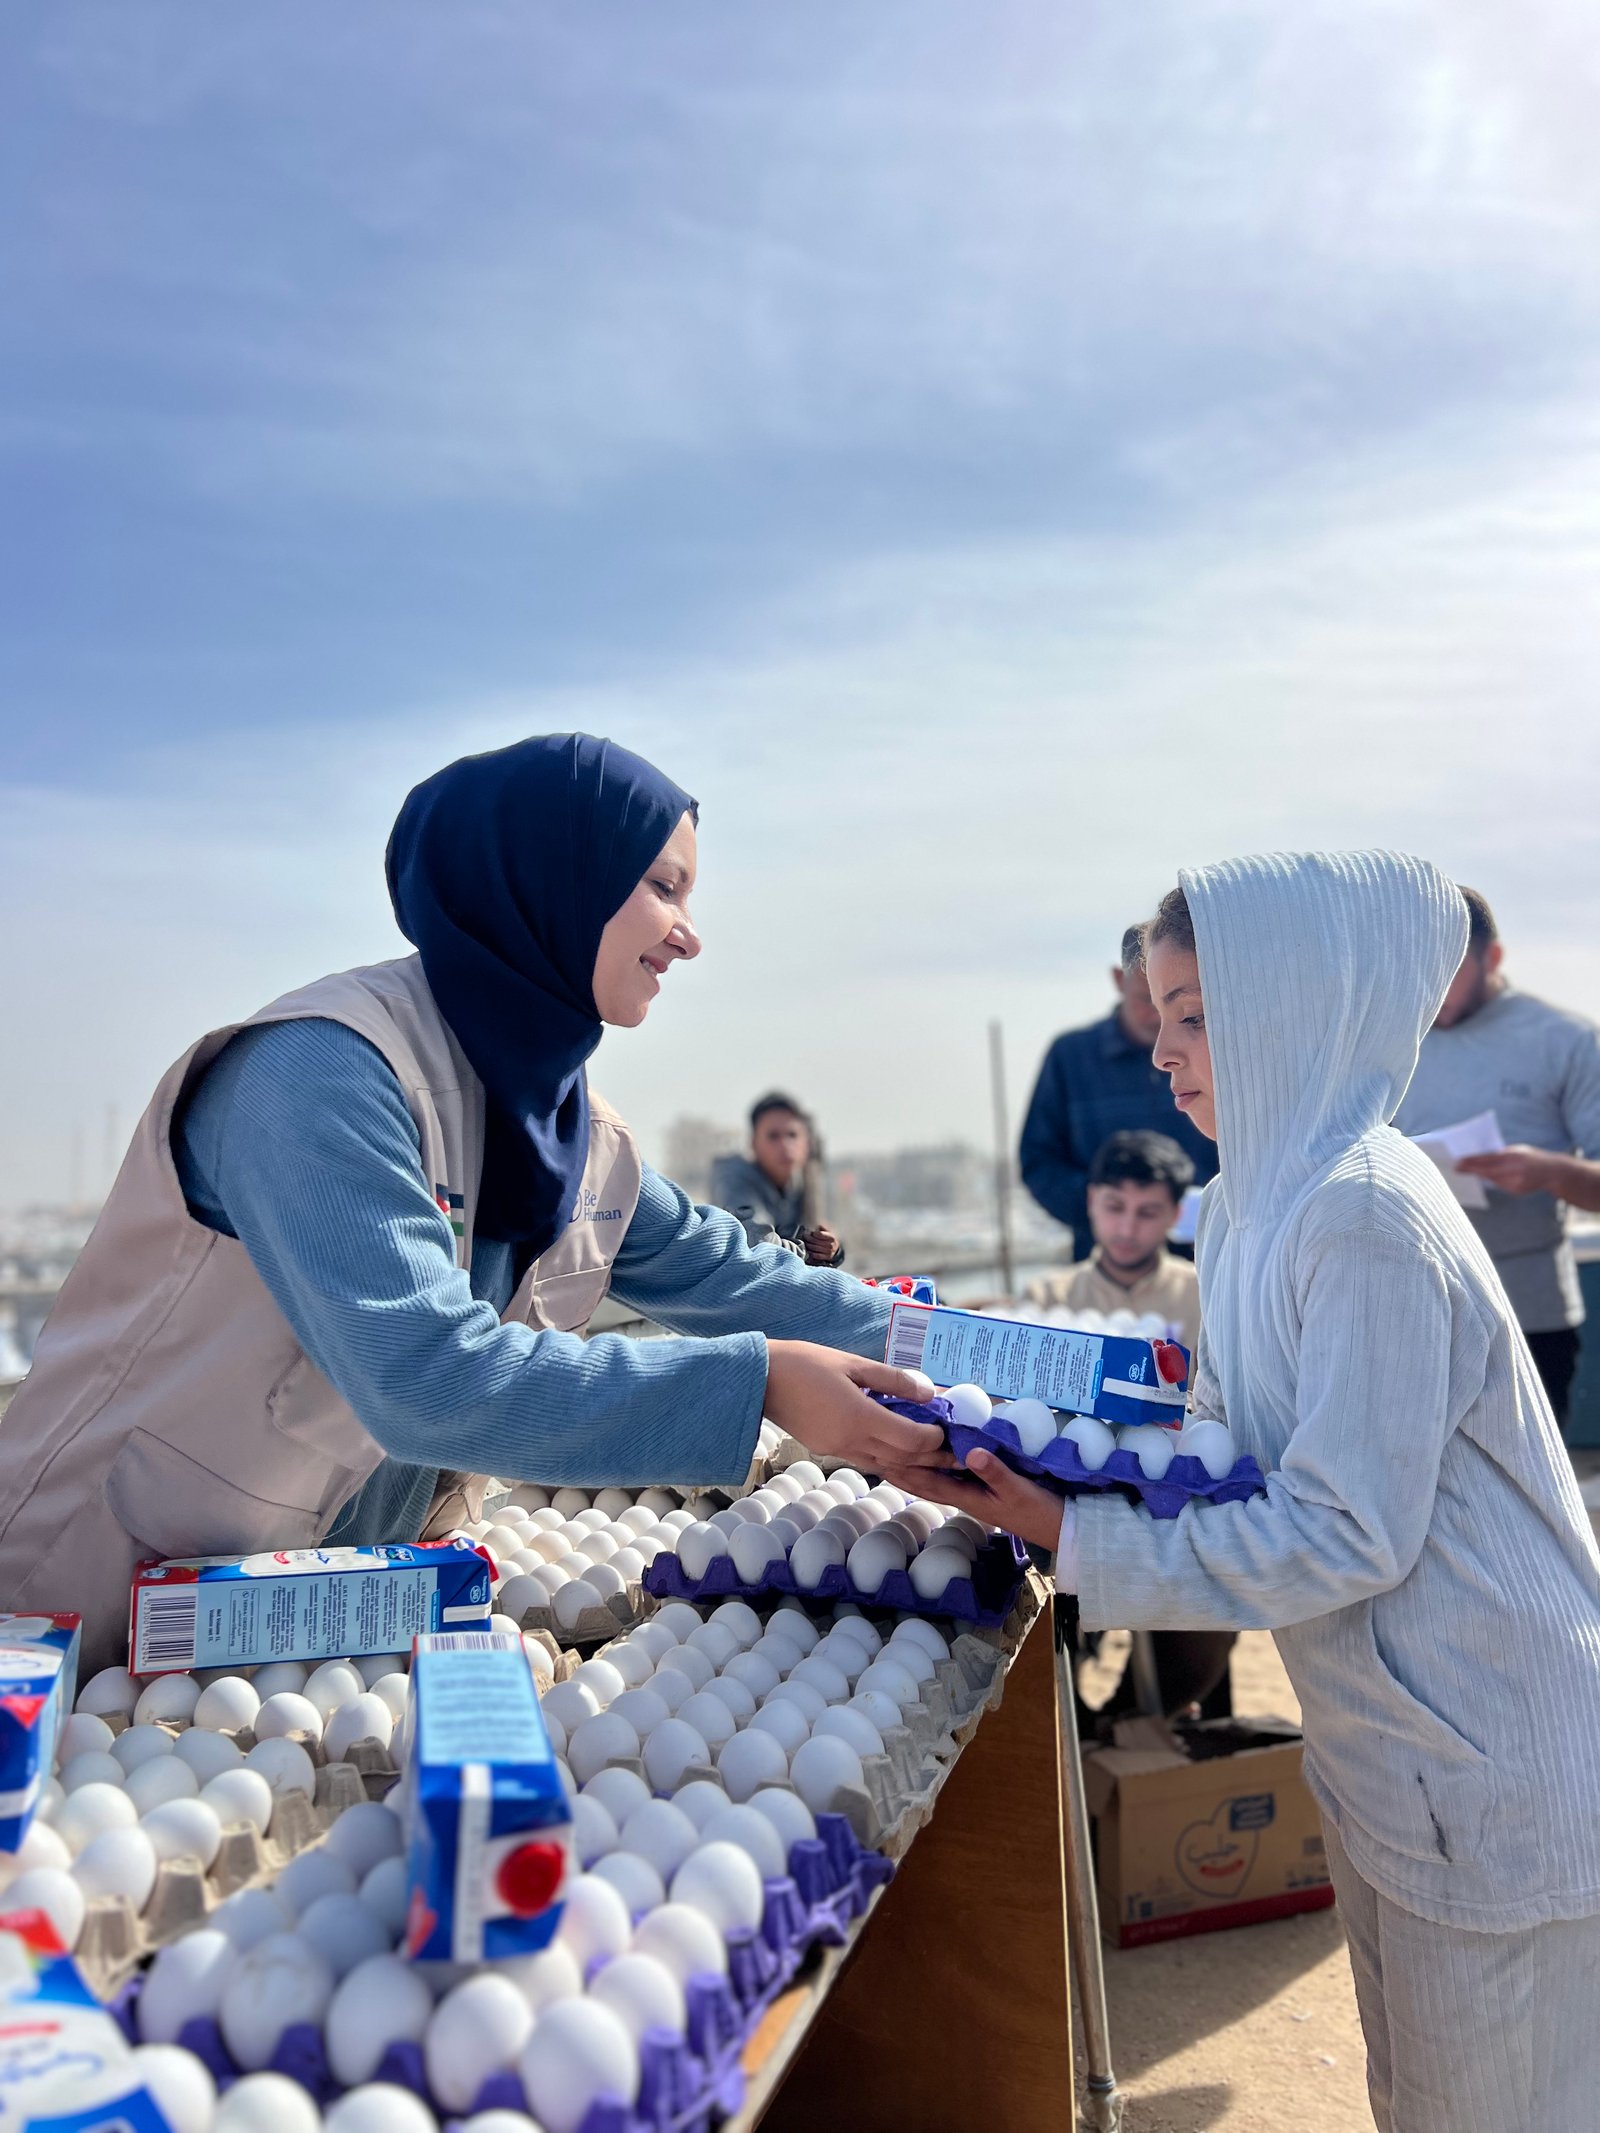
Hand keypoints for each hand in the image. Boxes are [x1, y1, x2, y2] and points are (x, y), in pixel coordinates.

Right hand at [764, 1341, 954, 1475]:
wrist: (760, 1380)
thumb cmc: (804, 1363)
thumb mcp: (852, 1363)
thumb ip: (892, 1380)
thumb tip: (928, 1392)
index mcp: (859, 1418)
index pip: (910, 1439)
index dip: (934, 1438)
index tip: (949, 1430)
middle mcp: (851, 1441)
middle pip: (903, 1460)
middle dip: (933, 1459)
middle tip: (957, 1456)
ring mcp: (838, 1449)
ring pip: (886, 1467)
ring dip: (913, 1467)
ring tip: (937, 1463)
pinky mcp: (828, 1449)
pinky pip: (868, 1462)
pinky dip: (890, 1462)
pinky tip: (901, 1457)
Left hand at [801, 1225, 841, 1264]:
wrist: (835, 1250)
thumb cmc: (829, 1240)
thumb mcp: (828, 1233)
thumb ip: (822, 1229)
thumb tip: (816, 1226)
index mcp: (831, 1237)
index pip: (820, 1234)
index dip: (813, 1233)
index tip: (809, 1232)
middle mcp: (831, 1245)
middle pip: (815, 1241)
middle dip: (808, 1238)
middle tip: (804, 1236)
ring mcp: (829, 1252)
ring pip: (814, 1248)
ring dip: (808, 1245)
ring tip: (805, 1242)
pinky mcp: (826, 1257)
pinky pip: (815, 1255)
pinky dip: (810, 1253)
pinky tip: (807, 1250)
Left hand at [877, 1445, 1066, 1551]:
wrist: (1063, 1527)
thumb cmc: (1040, 1510)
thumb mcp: (1018, 1489)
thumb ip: (995, 1471)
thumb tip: (969, 1452)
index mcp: (968, 1498)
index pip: (928, 1483)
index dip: (905, 1470)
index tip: (881, 1454)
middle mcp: (967, 1497)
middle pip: (927, 1482)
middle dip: (903, 1468)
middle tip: (876, 1449)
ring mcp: (977, 1494)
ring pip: (939, 1478)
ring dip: (918, 1466)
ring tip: (897, 1449)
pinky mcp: (988, 1489)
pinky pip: (957, 1475)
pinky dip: (942, 1464)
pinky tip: (939, 1454)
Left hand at [1455, 1145, 1558, 1195]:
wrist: (1554, 1171)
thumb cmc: (1531, 1157)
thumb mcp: (1517, 1150)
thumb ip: (1500, 1154)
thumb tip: (1478, 1159)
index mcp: (1516, 1156)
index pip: (1489, 1158)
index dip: (1473, 1161)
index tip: (1458, 1162)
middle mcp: (1517, 1170)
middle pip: (1488, 1172)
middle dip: (1471, 1170)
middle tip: (1456, 1169)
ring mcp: (1518, 1183)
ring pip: (1492, 1180)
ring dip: (1479, 1176)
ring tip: (1465, 1173)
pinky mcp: (1518, 1191)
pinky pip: (1500, 1186)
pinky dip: (1491, 1182)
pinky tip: (1482, 1180)